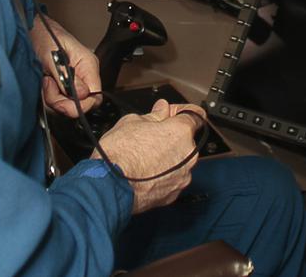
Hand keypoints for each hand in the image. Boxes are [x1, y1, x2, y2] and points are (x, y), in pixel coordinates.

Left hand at [30, 15, 101, 116]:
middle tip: (49, 86)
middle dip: (61, 101)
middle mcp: (82, 76)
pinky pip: (56, 102)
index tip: (64, 104)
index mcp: (88, 65)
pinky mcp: (61, 87)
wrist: (31, 30)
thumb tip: (82, 93)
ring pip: (66, 105)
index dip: (82, 105)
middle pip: (80, 105)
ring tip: (45, 80)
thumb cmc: (44, 35)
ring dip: (52, 97)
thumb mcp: (53, 55)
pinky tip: (44, 84)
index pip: (96, 97)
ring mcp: (71, 82)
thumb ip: (66, 76)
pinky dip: (47, 96)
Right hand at [95, 99, 205, 213]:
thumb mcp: (132, 121)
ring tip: (144, 157)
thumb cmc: (119, 155)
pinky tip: (145, 172)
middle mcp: (188, 156)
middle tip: (151, 136)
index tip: (173, 113)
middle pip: (186, 140)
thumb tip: (161, 110)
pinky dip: (162, 175)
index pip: (196, 116)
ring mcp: (182, 177)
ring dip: (167, 157)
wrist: (109, 186)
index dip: (182, 112)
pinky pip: (172, 179)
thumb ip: (154, 115)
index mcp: (181, 132)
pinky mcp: (173, 195)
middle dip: (171, 137)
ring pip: (180, 162)